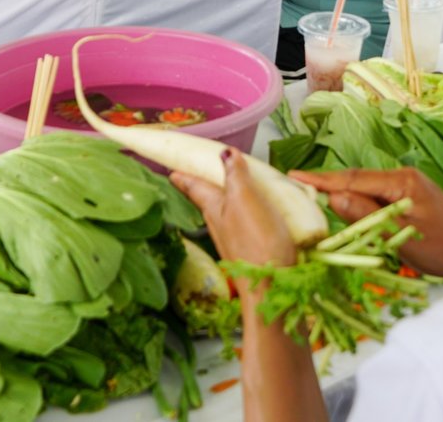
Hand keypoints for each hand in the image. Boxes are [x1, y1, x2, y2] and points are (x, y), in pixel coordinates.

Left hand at [172, 150, 298, 279]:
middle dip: (203, 186)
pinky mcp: (253, 250)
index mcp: (215, 209)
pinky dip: (247, 214)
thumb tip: (224, 152)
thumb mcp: (246, 200)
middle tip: (197, 175)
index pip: (195, 187)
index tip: (171, 169)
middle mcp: (221, 225)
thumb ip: (236, 176)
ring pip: (225, 213)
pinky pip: (245, 225)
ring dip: (225, 199)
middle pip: (208, 200)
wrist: (271, 289)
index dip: (183, 176)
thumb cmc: (257, 243)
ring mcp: (235, 240)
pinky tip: (257, 215)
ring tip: (229, 189)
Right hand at [293, 167, 442, 285]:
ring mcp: (410, 185)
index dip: (321, 179)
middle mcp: (404, 176)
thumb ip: (365, 215)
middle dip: (328, 185)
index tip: (293, 176)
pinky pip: (378, 196)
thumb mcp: (398, 235)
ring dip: (344, 195)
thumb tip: (333, 196)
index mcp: (401, 181)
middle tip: (295, 187)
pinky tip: (347, 210)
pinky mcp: (413, 197)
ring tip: (312, 198)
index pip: (352, 178)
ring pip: (367, 188)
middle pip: (357, 180)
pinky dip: (361, 203)